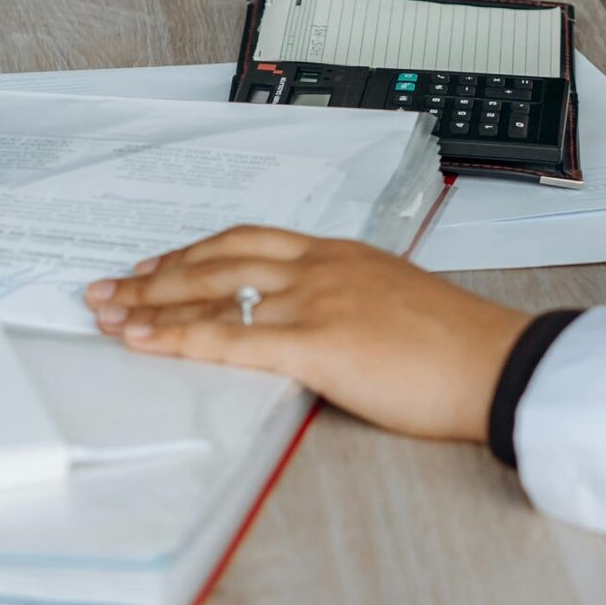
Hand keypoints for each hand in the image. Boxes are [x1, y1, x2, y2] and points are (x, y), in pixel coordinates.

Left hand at [86, 230, 530, 440]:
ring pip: (212, 294)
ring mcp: (316, 300)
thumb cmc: (457, 346)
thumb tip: (315, 326)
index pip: (247, 242)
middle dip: (155, 274)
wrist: (498, 362)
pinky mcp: (317, 344)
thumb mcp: (394, 304)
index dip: (193, 253)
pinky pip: (231, 338)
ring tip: (107, 313)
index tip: (155, 265)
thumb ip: (348, 305)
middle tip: (108, 287)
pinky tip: (143, 342)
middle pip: (217, 260)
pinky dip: (178, 339)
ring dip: (150, 306)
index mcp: (338, 254)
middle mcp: (319, 266)